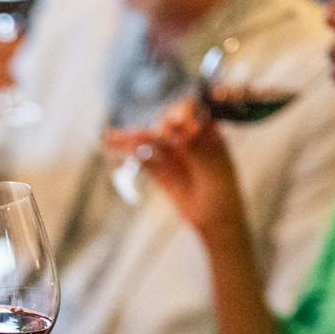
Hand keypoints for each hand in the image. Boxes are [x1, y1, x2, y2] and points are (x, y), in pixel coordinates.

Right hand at [106, 98, 246, 241]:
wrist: (217, 221)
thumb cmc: (222, 191)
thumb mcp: (211, 167)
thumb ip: (193, 145)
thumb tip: (175, 125)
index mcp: (206, 133)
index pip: (191, 112)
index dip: (180, 112)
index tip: (176, 122)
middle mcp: (188, 140)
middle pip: (166, 125)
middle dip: (154, 128)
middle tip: (150, 136)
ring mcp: (173, 156)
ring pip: (150, 143)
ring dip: (132, 139)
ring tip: (112, 137)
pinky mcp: (162, 172)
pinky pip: (144, 161)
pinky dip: (130, 155)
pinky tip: (115, 148)